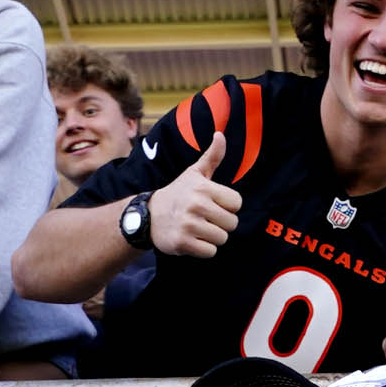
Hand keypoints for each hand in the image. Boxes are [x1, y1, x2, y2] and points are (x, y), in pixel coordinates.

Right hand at [151, 129, 241, 257]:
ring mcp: (189, 225)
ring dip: (213, 237)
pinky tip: (193, 240)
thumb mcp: (194, 173)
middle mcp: (196, 205)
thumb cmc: (178, 194)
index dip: (228, 206)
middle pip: (232, 223)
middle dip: (221, 224)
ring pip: (222, 239)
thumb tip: (220, 134)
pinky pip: (210, 252)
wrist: (148, 216)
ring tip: (198, 229)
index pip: (237, 203)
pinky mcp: (183, 243)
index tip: (215, 205)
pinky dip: (204, 249)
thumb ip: (212, 156)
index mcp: (203, 188)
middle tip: (206, 219)